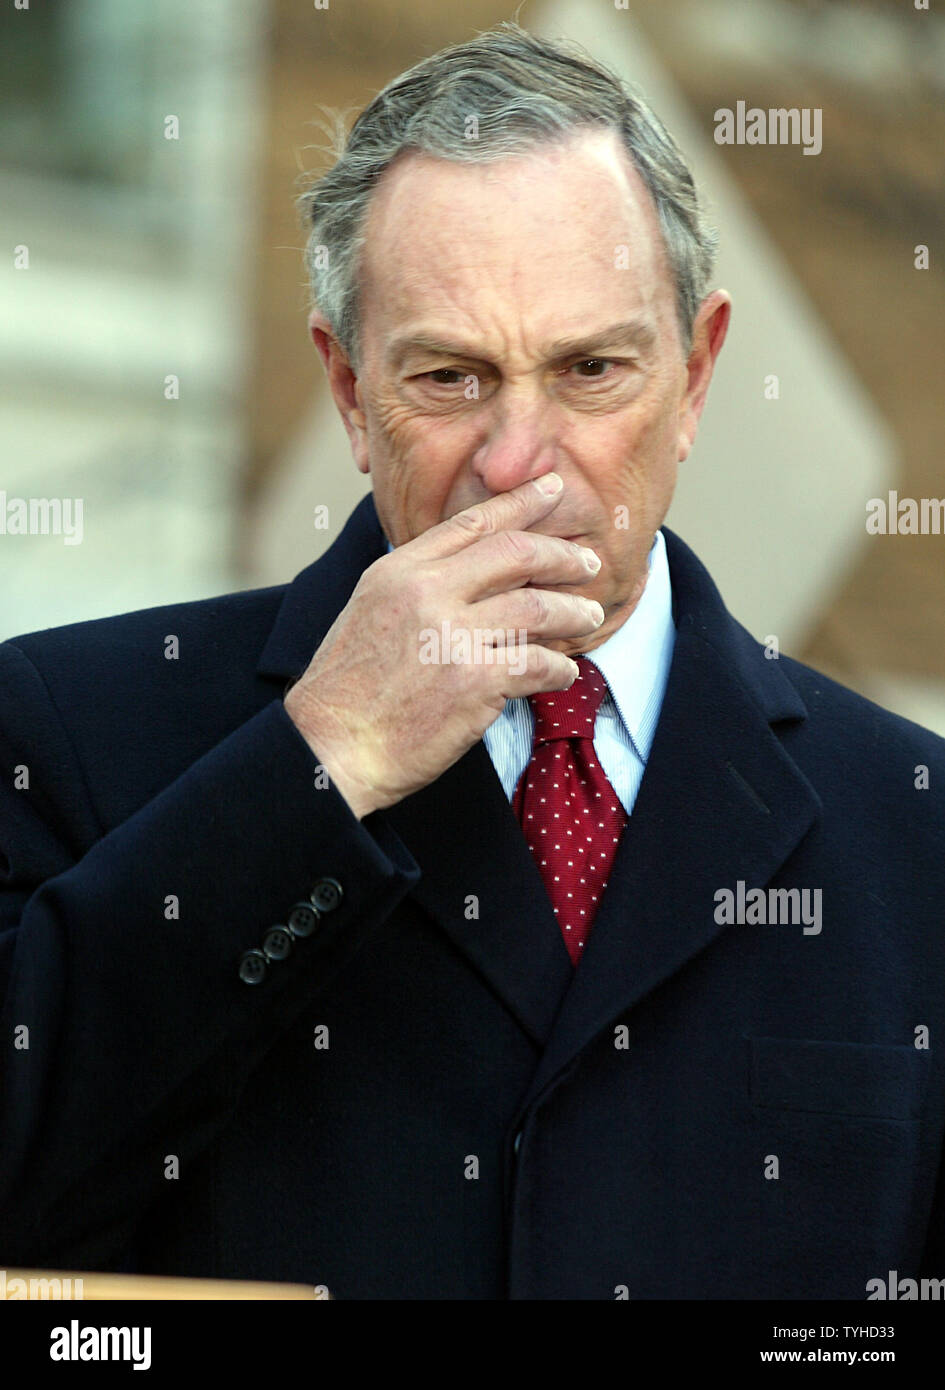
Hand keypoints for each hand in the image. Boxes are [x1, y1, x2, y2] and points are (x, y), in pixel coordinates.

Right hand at [284, 474, 604, 818]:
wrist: (332, 746)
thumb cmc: (350, 690)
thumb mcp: (371, 611)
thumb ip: (417, 584)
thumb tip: (470, 570)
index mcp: (399, 570)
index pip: (472, 523)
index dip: (520, 503)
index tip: (553, 489)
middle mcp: (426, 593)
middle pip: (515, 554)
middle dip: (562, 555)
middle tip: (588, 563)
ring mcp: (451, 635)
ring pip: (537, 607)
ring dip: (573, 612)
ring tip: (590, 616)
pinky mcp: (473, 681)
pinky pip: (538, 663)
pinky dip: (560, 668)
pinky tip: (566, 672)